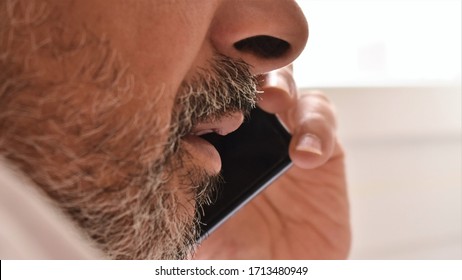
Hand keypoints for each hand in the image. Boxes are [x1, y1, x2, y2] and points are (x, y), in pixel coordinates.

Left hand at [193, 66, 350, 258]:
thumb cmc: (236, 252)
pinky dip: (317, 128)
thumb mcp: (196, 228)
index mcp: (215, 144)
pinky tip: (305, 155)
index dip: (203, 90)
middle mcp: (249, 132)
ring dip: (281, 85)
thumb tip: (180, 149)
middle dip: (244, 73)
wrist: (283, 272)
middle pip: (246, 78)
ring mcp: (285, 136)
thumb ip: (181, 194)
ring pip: (287, 85)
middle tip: (240, 86)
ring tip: (273, 101)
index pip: (206, 99)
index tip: (199, 104)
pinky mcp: (323, 149)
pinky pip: (323, 120)